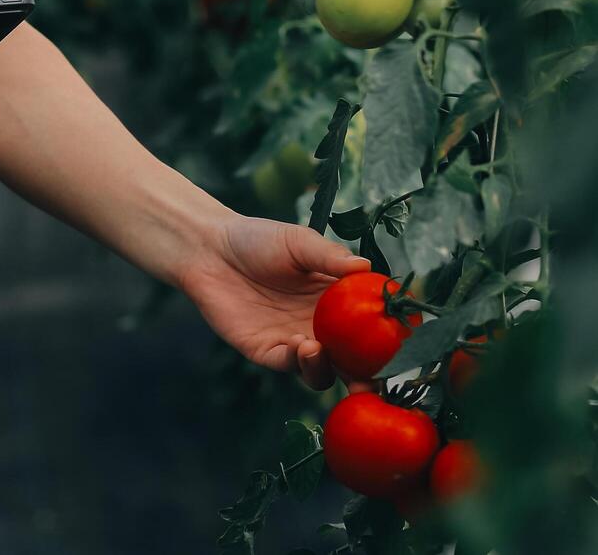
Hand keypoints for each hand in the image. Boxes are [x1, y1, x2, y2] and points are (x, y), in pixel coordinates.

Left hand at [175, 214, 373, 388]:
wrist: (209, 248)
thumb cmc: (258, 240)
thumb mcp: (299, 242)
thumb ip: (331, 258)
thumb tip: (368, 268)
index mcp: (338, 302)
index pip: (372, 328)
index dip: (390, 338)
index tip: (407, 342)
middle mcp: (321, 328)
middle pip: (353, 361)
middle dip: (369, 374)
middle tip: (379, 377)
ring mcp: (294, 342)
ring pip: (323, 372)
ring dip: (330, 369)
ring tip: (323, 349)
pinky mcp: (266, 350)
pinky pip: (289, 366)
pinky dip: (300, 362)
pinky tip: (302, 345)